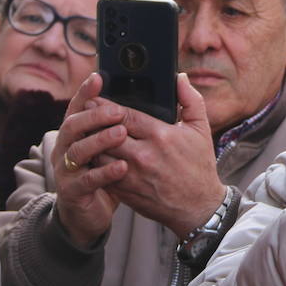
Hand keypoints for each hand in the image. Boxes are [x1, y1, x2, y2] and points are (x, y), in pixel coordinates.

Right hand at [52, 73, 129, 245]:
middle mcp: (66, 148)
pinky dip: (104, 172)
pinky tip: (122, 167)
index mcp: (77, 134)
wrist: (89, 215)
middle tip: (118, 111)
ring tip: (121, 134)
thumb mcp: (114, 150)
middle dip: (95, 115)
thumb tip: (146, 104)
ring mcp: (66, 170)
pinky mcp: (72, 191)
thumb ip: (126, 126)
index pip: (78, 107)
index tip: (99, 77)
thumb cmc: (107, 176)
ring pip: (77, 150)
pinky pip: (86, 180)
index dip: (86, 92)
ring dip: (99, 140)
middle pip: (73, 124)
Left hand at [102, 74, 226, 235]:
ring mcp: (132, 175)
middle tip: (84, 114)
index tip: (94, 98)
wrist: (198, 207)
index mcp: (161, 135)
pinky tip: (95, 156)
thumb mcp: (201, 130)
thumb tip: (180, 77)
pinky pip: (101, 173)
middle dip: (93, 122)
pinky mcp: (126, 191)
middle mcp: (144, 154)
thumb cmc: (200, 166)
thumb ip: (190, 100)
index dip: (104, 105)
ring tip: (86, 134)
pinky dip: (95, 164)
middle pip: (106, 133)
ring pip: (99, 153)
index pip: (123, 115)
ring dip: (91, 143)